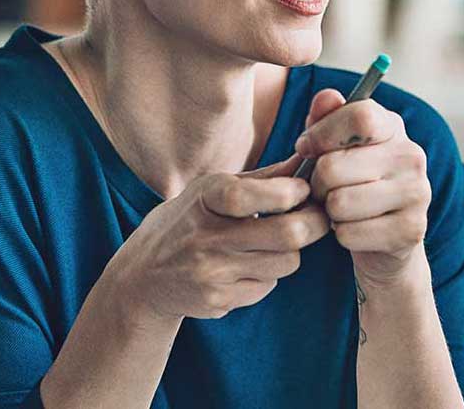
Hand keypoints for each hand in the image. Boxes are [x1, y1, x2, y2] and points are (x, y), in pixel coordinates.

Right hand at [111, 153, 330, 320]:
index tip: (303, 188)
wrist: (142, 276)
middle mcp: (206, 237)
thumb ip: (259, 179)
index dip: (289, 191)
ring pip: (286, 262)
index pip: (251, 196)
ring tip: (275, 240)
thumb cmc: (186, 221)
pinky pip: (267, 286)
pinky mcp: (218, 301)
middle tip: (320, 215)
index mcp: (205, 200)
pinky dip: (268, 274)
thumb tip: (303, 161)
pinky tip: (248, 264)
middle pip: (286, 235)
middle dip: (314, 223)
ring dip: (291, 250)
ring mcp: (212, 273)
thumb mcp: (210, 190)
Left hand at [294, 89, 430, 287]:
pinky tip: (353, 228)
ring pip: (339, 203)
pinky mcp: (411, 231)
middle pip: (333, 167)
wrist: (382, 235)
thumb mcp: (333, 144)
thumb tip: (327, 98)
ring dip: (328, 210)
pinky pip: (349, 233)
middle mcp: (411, 156)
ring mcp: (417, 193)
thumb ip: (324, 118)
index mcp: (392, 126)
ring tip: (338, 207)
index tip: (304, 148)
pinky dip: (341, 235)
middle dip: (315, 181)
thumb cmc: (348, 178)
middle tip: (322, 188)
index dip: (322, 133)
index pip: (360, 117)